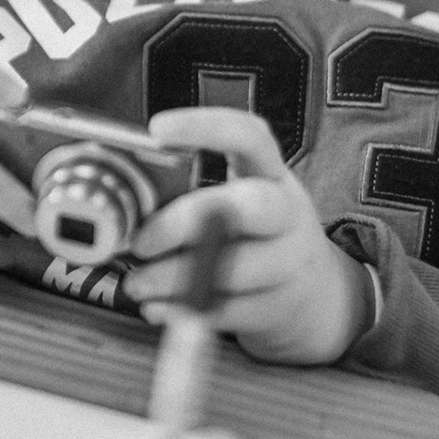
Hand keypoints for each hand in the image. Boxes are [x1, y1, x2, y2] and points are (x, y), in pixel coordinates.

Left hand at [122, 108, 374, 365]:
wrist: (315, 295)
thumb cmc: (256, 236)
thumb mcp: (238, 200)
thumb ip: (190, 194)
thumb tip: (123, 201)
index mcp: (270, 173)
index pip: (249, 136)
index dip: (206, 127)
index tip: (158, 129)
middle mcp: (287, 212)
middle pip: (249, 206)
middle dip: (185, 223)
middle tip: (140, 242)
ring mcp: (289, 262)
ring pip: (233, 269)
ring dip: (172, 279)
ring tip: (136, 283)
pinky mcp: (279, 306)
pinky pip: (227, 311)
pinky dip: (182, 311)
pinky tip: (157, 307)